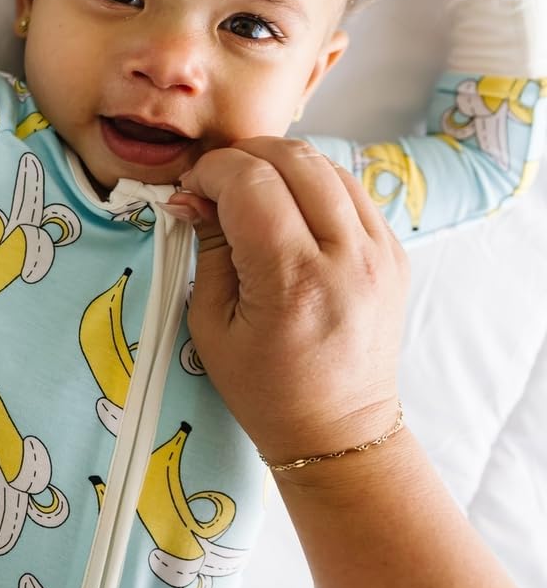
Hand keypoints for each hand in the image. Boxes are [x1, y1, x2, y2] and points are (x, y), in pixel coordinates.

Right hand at [172, 138, 409, 482]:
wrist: (339, 429)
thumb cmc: (265, 389)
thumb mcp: (210, 324)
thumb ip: (205, 248)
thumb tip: (192, 195)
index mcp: (293, 281)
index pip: (250, 182)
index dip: (212, 172)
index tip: (192, 191)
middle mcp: (345, 258)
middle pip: (293, 159)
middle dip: (244, 158)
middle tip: (219, 185)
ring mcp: (380, 252)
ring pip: (327, 165)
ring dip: (281, 166)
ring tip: (254, 195)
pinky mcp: (395, 253)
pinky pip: (352, 191)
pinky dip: (315, 186)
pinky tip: (291, 214)